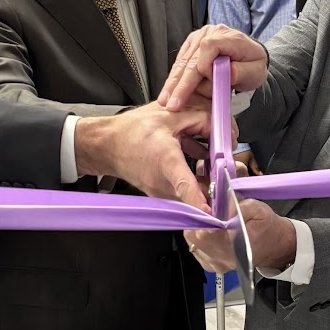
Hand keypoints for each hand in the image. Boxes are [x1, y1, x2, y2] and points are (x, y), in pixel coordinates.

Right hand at [73, 102, 210, 210]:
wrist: (107, 145)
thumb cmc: (131, 132)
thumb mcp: (168, 115)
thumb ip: (199, 119)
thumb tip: (220, 129)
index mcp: (166, 161)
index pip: (185, 185)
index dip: (198, 200)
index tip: (210, 213)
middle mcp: (163, 182)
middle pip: (197, 185)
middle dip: (213, 174)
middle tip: (222, 156)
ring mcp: (161, 191)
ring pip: (191, 187)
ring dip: (202, 172)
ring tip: (203, 149)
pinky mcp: (160, 193)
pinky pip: (182, 187)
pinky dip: (191, 173)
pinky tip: (191, 153)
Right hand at [157, 25, 269, 110]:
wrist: (250, 58)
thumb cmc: (253, 65)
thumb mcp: (255, 71)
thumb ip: (242, 72)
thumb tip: (227, 73)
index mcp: (226, 36)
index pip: (207, 49)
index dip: (204, 70)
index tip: (206, 88)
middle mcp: (209, 33)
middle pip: (190, 59)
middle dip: (180, 84)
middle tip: (173, 104)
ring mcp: (197, 39)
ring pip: (181, 63)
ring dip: (173, 84)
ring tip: (165, 101)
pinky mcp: (190, 46)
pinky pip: (179, 63)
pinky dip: (174, 79)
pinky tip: (168, 92)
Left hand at [185, 199, 295, 276]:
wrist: (274, 246)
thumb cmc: (267, 227)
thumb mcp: (257, 208)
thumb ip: (236, 206)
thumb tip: (218, 203)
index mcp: (234, 247)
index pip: (206, 233)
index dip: (202, 217)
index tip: (206, 206)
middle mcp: (222, 259)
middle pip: (194, 237)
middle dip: (198, 220)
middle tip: (207, 209)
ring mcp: (215, 264)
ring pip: (193, 242)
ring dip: (197, 228)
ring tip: (210, 219)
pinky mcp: (210, 265)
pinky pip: (196, 248)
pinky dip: (199, 237)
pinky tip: (210, 231)